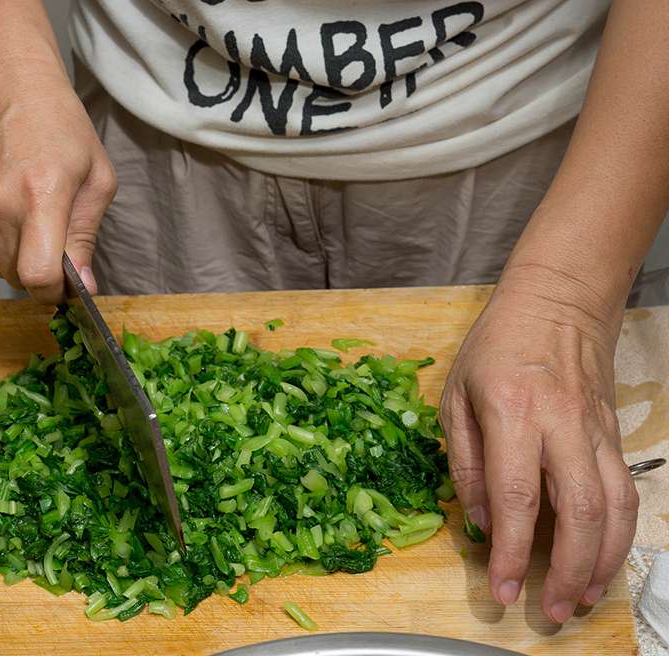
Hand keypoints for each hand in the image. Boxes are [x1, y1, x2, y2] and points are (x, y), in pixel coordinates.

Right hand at [0, 70, 116, 302]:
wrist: (5, 85)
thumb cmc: (59, 125)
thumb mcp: (96, 178)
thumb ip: (86, 237)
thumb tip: (84, 286)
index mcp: (39, 197)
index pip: (37, 277)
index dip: (55, 291)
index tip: (68, 284)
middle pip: (17, 278)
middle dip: (42, 273)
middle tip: (56, 240)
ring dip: (19, 258)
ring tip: (32, 217)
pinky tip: (9, 209)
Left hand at [441, 264, 638, 622]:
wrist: (557, 305)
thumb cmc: (495, 348)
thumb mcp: (455, 395)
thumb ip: (463, 459)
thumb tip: (477, 519)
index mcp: (511, 412)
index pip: (515, 495)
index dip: (511, 551)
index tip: (502, 589)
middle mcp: (560, 426)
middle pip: (576, 509)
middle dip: (565, 569)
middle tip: (548, 610)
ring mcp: (594, 432)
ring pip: (612, 506)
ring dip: (601, 561)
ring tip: (579, 599)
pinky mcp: (613, 437)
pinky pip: (624, 493)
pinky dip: (618, 534)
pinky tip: (603, 559)